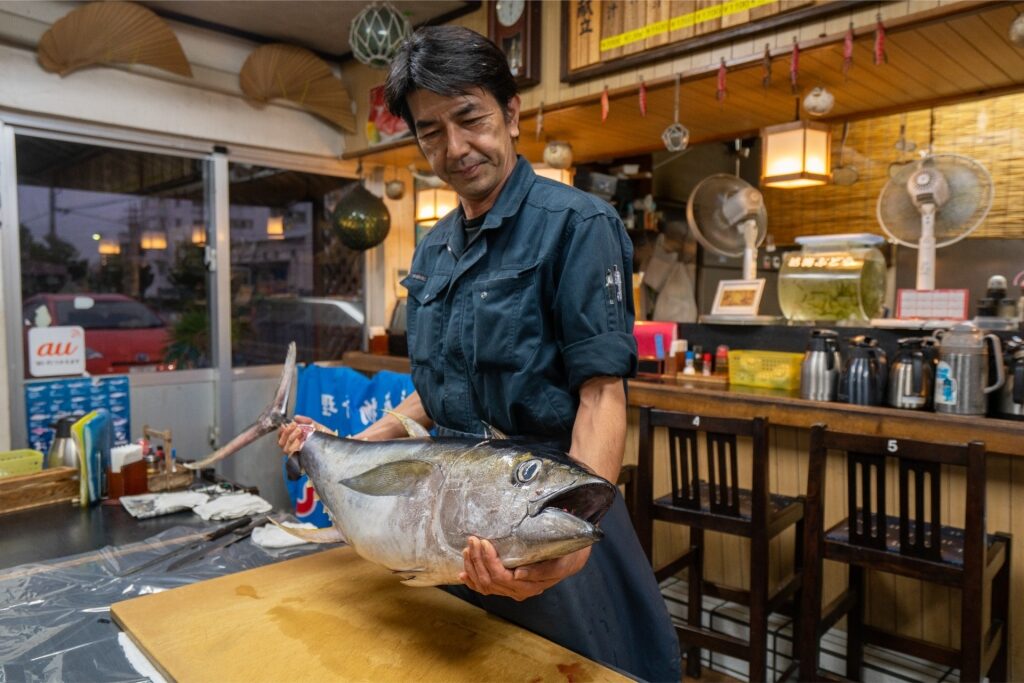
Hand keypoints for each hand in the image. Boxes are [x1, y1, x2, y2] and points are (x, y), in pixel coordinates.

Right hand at [277, 416, 331, 453]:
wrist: (336, 447)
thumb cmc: (326, 439)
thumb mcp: (317, 427)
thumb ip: (306, 421)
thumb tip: (296, 417)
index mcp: (297, 441)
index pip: (282, 439)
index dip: (281, 432)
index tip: (284, 424)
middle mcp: (296, 449)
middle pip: (281, 443)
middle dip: (286, 432)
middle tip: (295, 426)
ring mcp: (299, 454)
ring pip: (285, 448)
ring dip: (290, 437)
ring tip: (300, 430)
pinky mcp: (302, 459)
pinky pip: (293, 454)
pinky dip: (295, 446)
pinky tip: (301, 439)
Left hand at [458, 537, 590, 600]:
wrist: (571, 558)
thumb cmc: (565, 557)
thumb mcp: (559, 562)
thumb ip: (540, 570)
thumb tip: (518, 574)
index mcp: (528, 587)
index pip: (500, 576)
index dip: (489, 561)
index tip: (484, 542)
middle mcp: (517, 591)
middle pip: (489, 580)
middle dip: (477, 560)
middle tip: (473, 539)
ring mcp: (511, 590)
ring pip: (484, 584)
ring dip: (472, 567)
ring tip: (467, 549)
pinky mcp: (507, 584)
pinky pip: (486, 587)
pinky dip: (472, 581)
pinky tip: (463, 574)